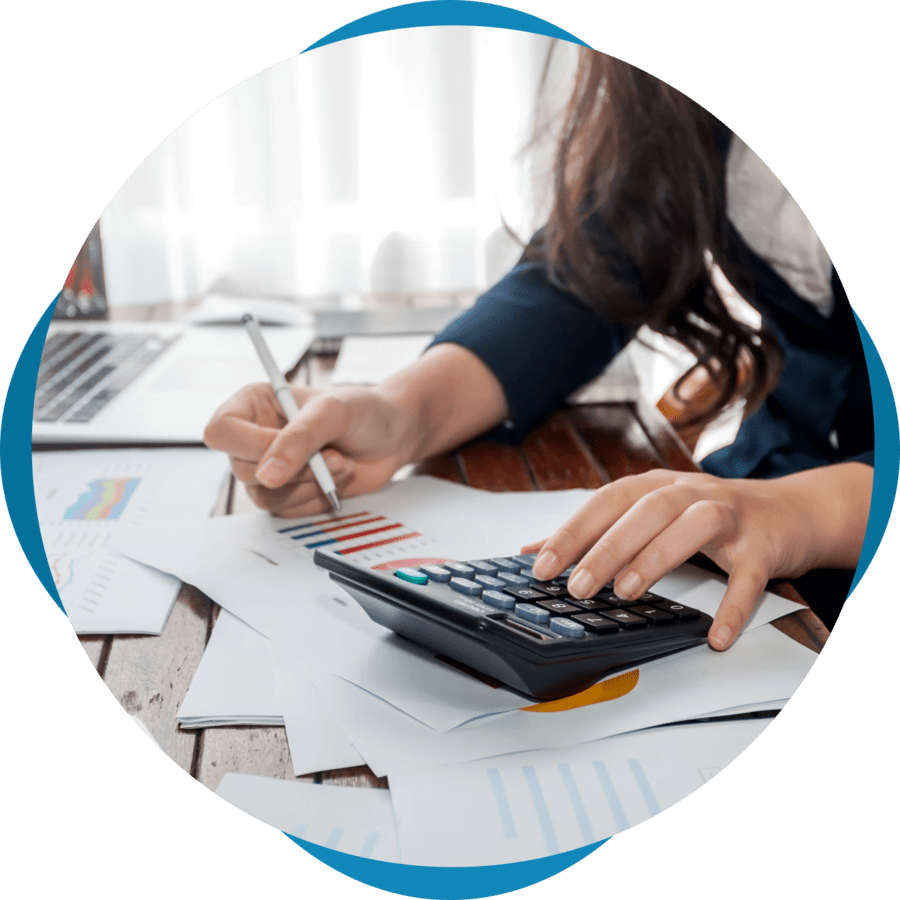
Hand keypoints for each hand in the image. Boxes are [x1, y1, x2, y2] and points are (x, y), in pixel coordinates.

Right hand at [203, 383, 410, 516]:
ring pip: (265, 497)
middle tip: (334, 456)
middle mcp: (253, 437)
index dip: (251, 446)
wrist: (392, 436)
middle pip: (242, 470)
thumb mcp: (333, 412)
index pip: (221, 432)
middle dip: (297, 469)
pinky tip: (336, 479)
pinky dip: (317, 500)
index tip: (291, 447)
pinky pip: (287, 512)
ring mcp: (269, 469)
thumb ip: (299, 439)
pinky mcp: (287, 494)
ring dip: (311, 485)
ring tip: (341, 464)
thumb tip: (267, 476)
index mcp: (254, 405)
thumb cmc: (363, 412)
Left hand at [527, 465, 870, 649]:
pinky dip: (734, 606)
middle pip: (645, 512)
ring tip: (626, 593)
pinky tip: (716, 636)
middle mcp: (691, 492)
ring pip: (692, 528)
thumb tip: (532, 550)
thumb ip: (595, 532)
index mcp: (657, 486)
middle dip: (607, 548)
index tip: (541, 565)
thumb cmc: (709, 518)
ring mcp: (730, 515)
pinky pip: (749, 577)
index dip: (573, 531)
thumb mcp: (650, 515)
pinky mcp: (764, 546)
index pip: (606, 501)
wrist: (789, 512)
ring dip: (657, 558)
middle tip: (576, 586)